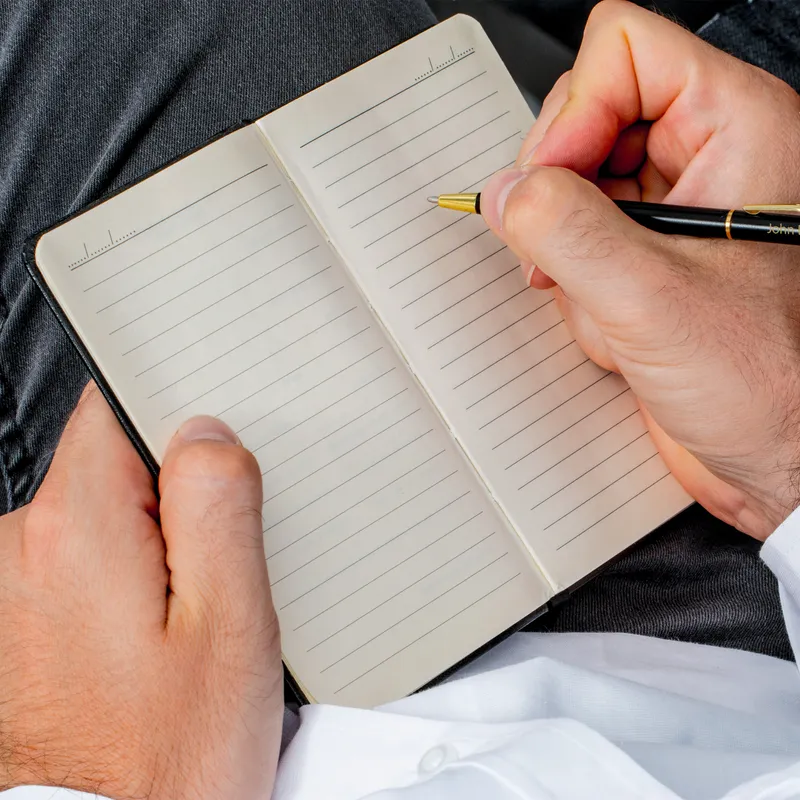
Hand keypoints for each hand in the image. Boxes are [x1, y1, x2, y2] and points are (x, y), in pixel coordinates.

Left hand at [0, 384, 281, 798]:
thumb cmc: (170, 759)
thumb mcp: (232, 623)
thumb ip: (218, 506)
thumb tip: (204, 433)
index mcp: (80, 530)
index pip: (117, 404)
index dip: (176, 421)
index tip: (212, 470)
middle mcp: (22, 548)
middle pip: (111, 462)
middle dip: (172, 497)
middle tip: (213, 574)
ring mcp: (7, 586)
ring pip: (99, 514)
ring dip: (147, 544)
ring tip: (180, 619)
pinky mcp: (13, 618)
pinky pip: (78, 560)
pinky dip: (119, 579)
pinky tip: (147, 638)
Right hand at [482, 0, 799, 539]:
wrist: (776, 460)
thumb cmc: (768, 383)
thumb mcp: (652, 299)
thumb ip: (565, 232)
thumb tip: (505, 194)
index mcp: (737, 126)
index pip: (620, 53)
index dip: (573, 115)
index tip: (554, 186)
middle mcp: (703, 157)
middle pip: (583, 116)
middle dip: (558, 197)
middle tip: (565, 255)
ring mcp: (669, 209)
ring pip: (566, 189)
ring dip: (568, 260)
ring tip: (610, 309)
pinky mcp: (642, 256)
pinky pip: (570, 244)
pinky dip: (574, 291)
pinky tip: (614, 330)